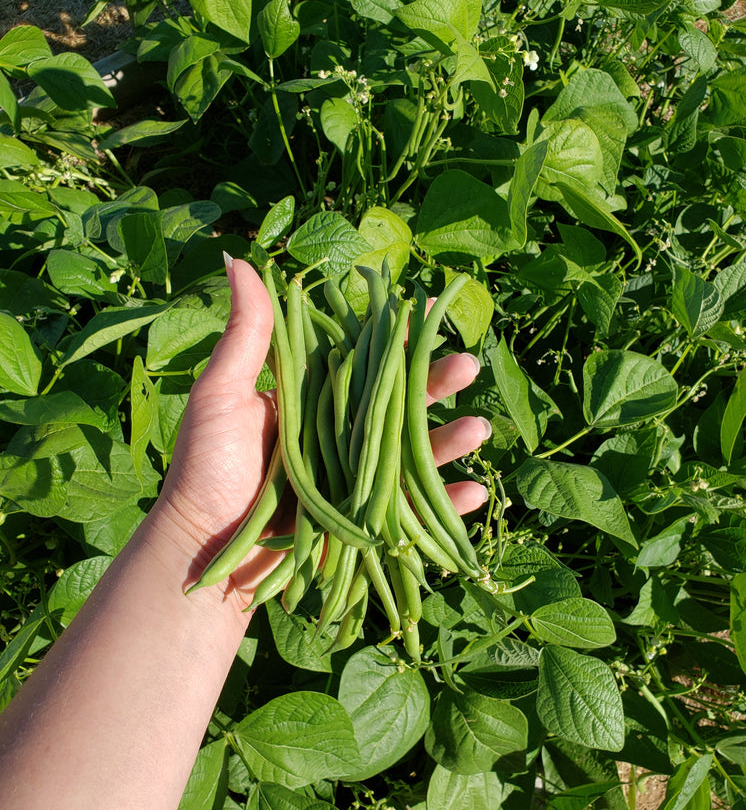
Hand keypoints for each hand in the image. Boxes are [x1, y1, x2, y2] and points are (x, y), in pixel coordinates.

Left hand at [154, 258, 489, 620]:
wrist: (203, 551)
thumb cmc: (205, 468)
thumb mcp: (222, 394)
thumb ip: (247, 333)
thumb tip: (240, 259)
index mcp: (311, 399)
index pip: (364, 358)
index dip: (398, 335)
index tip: (432, 305)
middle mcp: (337, 434)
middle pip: (397, 403)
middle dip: (436, 384)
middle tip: (469, 366)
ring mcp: (353, 479)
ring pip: (412, 454)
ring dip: (450, 441)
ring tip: (478, 430)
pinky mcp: (362, 523)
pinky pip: (411, 513)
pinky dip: (444, 506)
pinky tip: (473, 494)